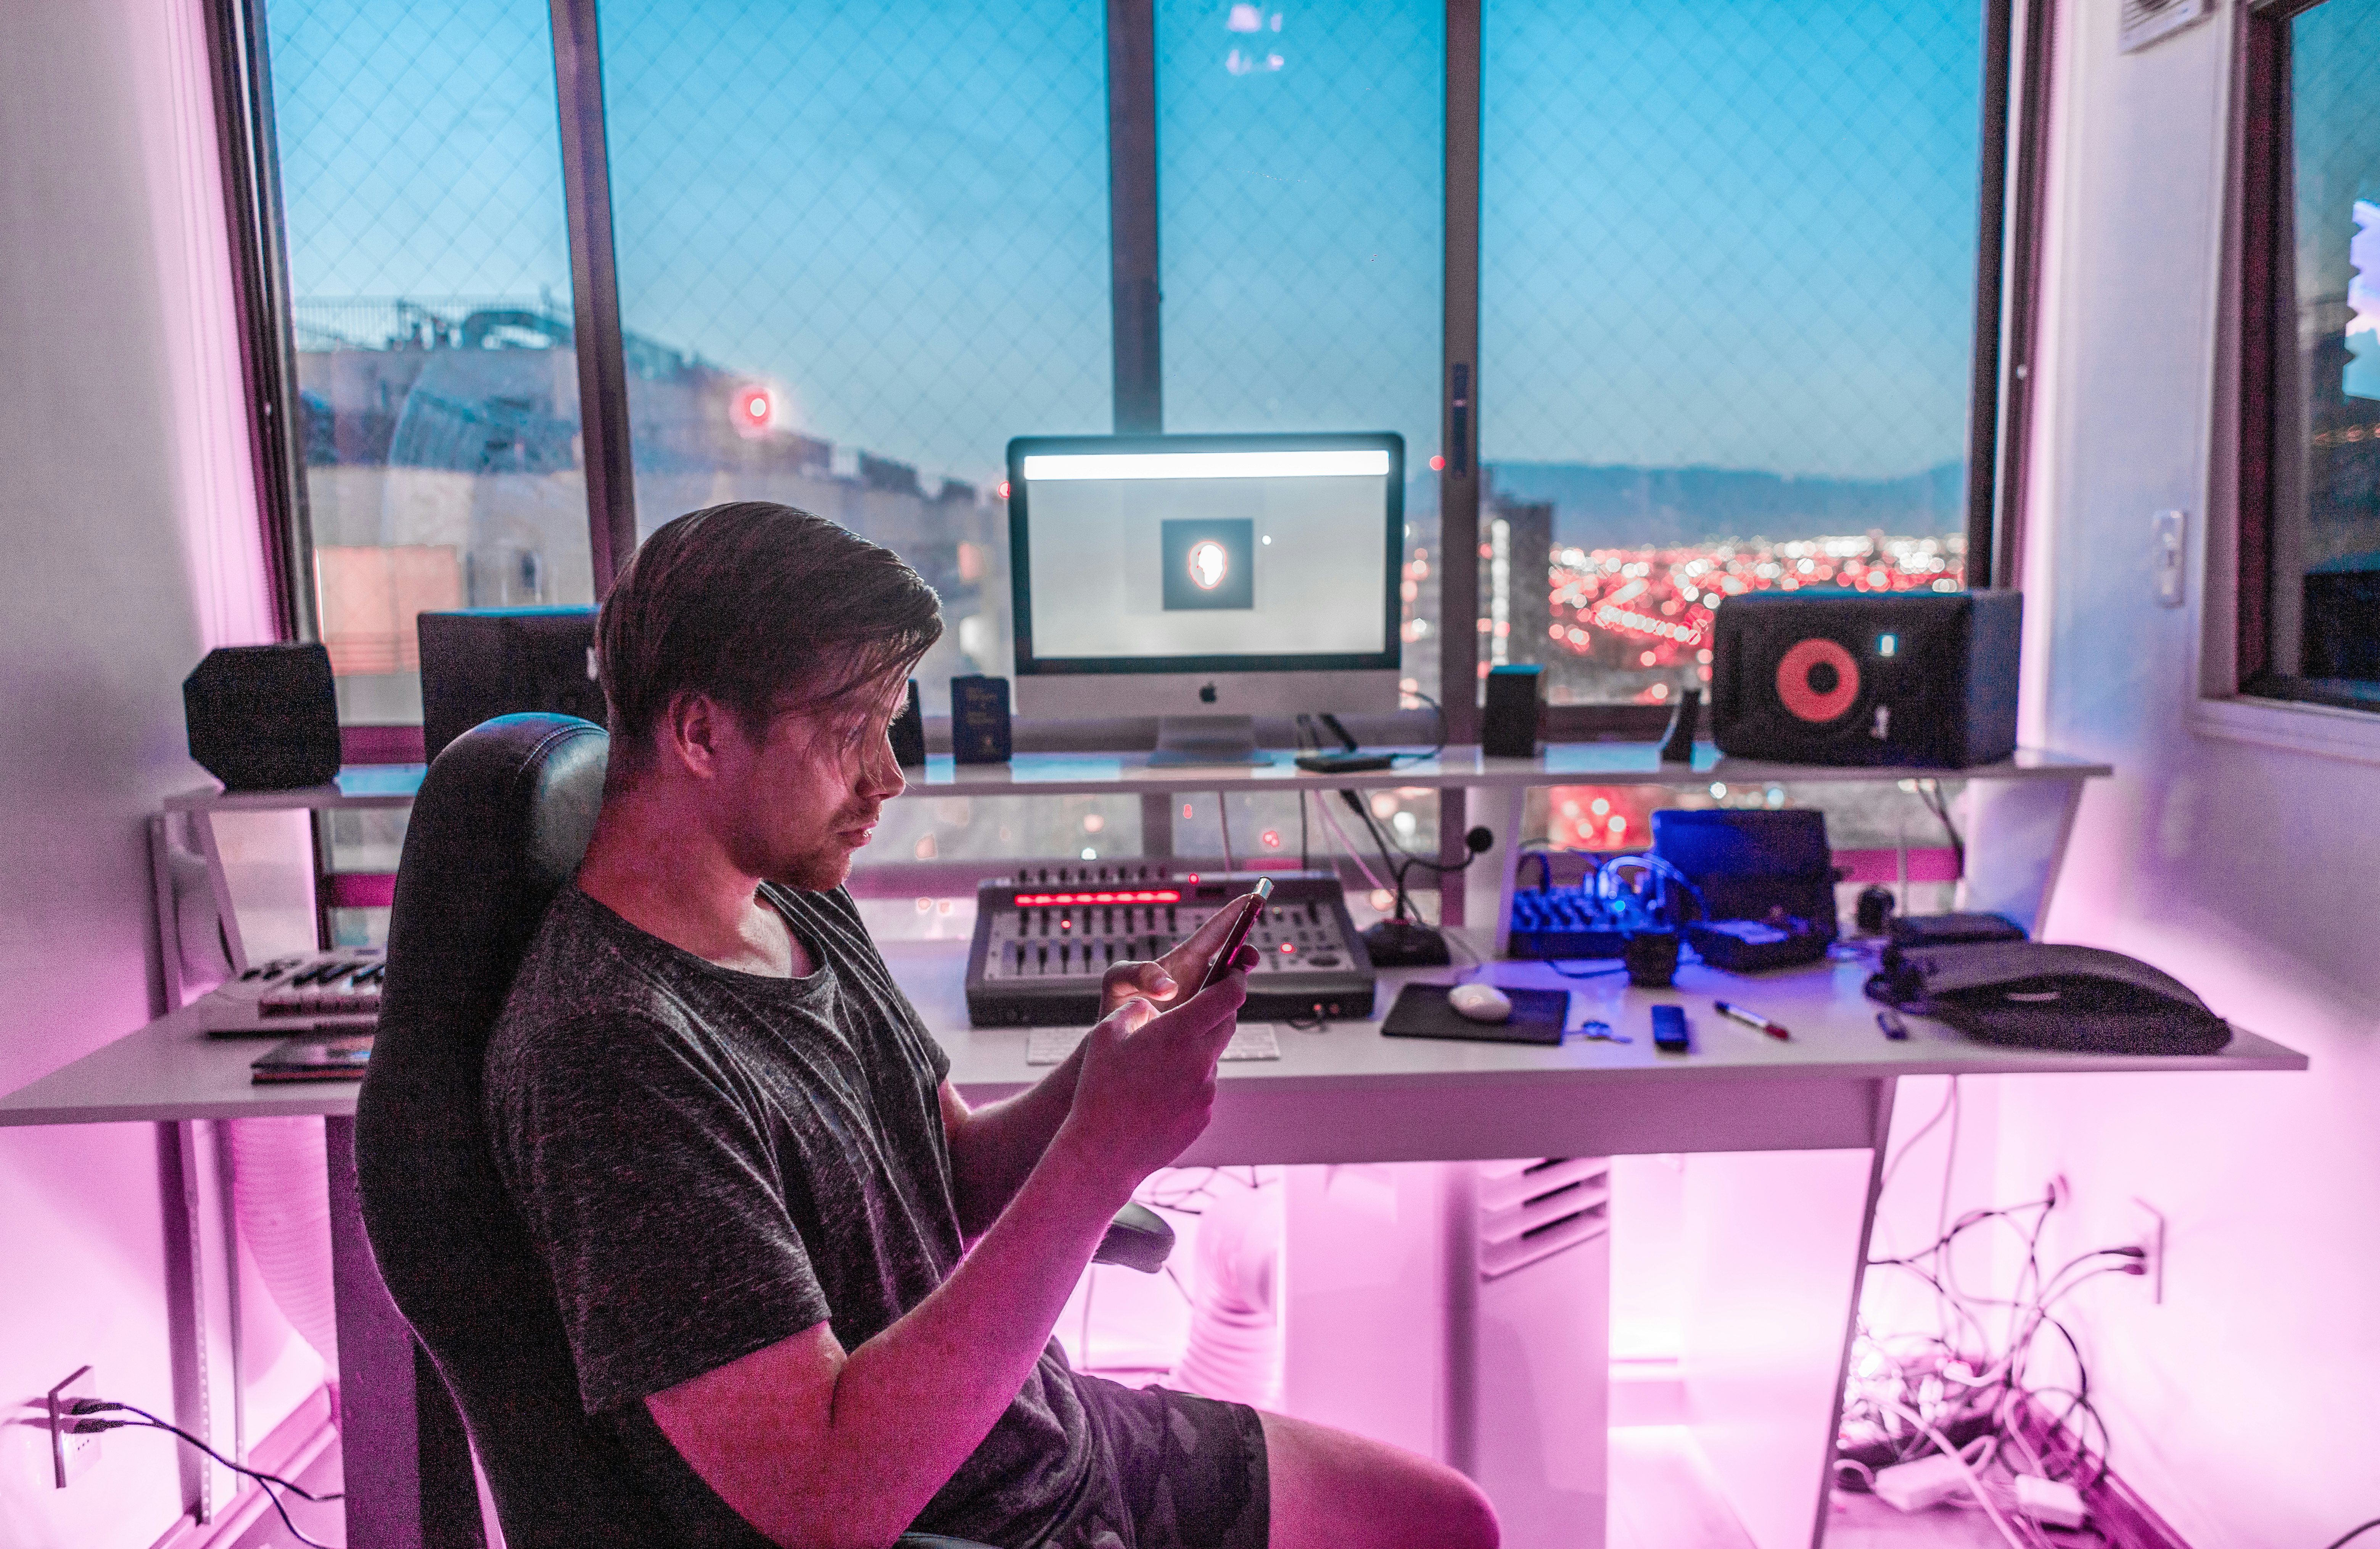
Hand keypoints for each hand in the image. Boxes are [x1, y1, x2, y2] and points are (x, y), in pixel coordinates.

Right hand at [1060, 945, 1258, 1198]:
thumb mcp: (1104, 1034)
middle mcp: (1200, 1061)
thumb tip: (1149, 1006)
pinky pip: (1203, 1088)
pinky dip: (1189, 1081)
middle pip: (1228, 1023)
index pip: (1227, 996)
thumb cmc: (1098, 1091)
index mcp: (1179, 1033)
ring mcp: (1206, 1091)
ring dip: (1197, 1050)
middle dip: (1220, 1009)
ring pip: (1212, 1058)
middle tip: (1204, 1004)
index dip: (1235, 978)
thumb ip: (1133, 1010)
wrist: (1103, 1152)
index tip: (1234, 970)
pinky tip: (1159, 1093)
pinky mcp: (1204, 1116)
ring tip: (1160, 1062)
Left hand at [1098, 890, 1264, 1017]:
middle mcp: (1198, 978)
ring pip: (1230, 990)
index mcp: (1183, 960)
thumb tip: (1171, 987)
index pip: (1214, 933)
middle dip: (1245, 954)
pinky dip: (1226, 1016)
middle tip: (1249, 956)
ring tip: (1229, 992)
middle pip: (1232, 961)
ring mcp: (1203, 1001)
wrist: (1118, 1046)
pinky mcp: (1204, 1023)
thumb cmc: (1116, 1004)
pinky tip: (1220, 1021)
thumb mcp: (1118, 980)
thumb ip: (1139, 974)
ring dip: (1235, 990)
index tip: (1252, 898)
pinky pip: (1223, 1017)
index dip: (1233, 915)